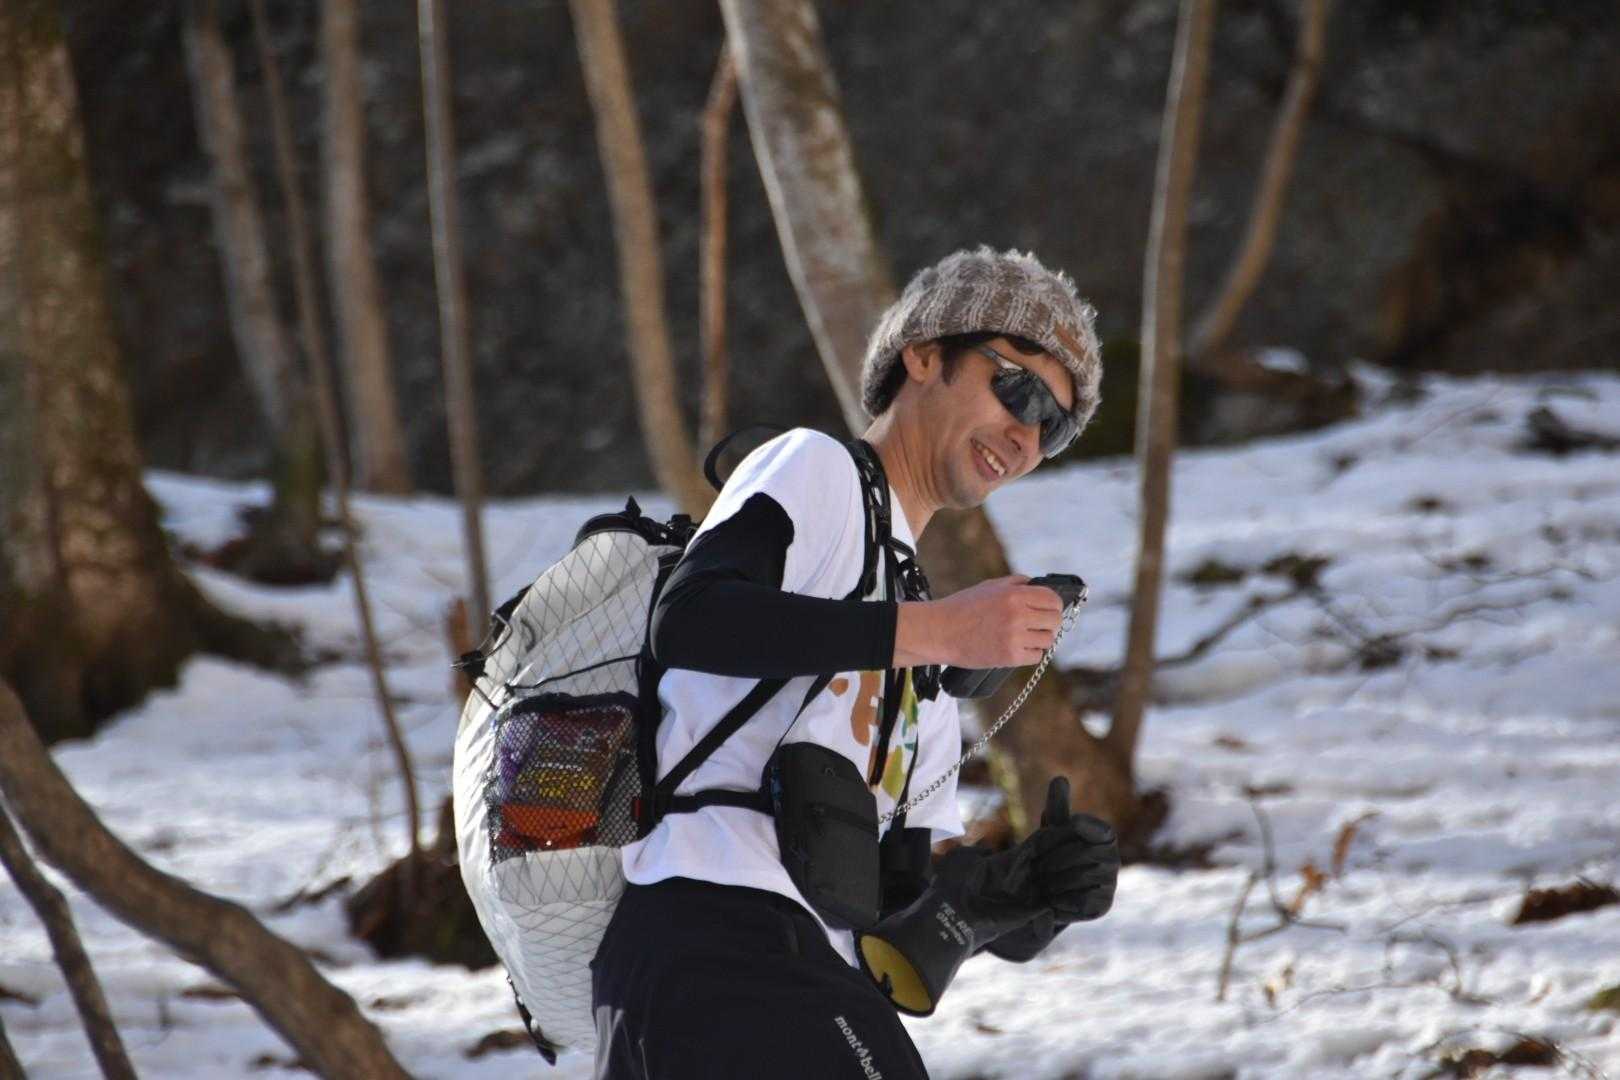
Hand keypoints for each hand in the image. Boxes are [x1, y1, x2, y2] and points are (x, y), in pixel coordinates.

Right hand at [897, 575, 1063, 668]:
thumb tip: (1037, 586)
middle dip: (1049, 623)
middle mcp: (1017, 614)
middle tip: (1039, 626)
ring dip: (1040, 639)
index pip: (1052, 599)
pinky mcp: (1010, 657)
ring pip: (1048, 640)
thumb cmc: (962, 608)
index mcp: (1014, 594)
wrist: (939, 631)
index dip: (1054, 605)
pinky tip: (1017, 648)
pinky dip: (1030, 653)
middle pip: (1055, 620)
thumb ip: (1016, 584)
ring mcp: (1014, 637)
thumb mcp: (989, 586)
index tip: (1050, 610)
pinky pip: (1036, 656)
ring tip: (1025, 637)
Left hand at [1029, 777, 1118, 920]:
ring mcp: (1110, 883)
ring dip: (1054, 880)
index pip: (1101, 829)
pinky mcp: (1102, 905)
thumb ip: (1057, 806)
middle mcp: (1113, 859)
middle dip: (1055, 859)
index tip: (1074, 822)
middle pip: (1084, 854)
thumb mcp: (1052, 829)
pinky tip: (1051, 900)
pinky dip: (1062, 899)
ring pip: (1080, 878)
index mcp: (1105, 837)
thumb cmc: (1052, 851)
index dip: (1089, 825)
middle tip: (1035, 866)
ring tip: (1039, 882)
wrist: (1051, 888)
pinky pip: (1081, 900)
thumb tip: (1059, 779)